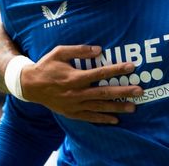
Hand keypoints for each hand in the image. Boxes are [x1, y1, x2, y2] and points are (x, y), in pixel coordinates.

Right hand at [21, 45, 143, 123]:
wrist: (29, 85)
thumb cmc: (46, 66)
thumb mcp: (59, 52)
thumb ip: (79, 50)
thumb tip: (99, 49)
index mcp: (74, 77)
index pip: (100, 73)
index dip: (116, 69)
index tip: (131, 67)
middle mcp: (76, 93)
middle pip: (104, 92)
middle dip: (123, 91)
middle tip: (140, 91)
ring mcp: (74, 105)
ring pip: (100, 107)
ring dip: (118, 107)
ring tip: (133, 107)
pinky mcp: (71, 113)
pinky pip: (90, 117)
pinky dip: (103, 119)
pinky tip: (116, 120)